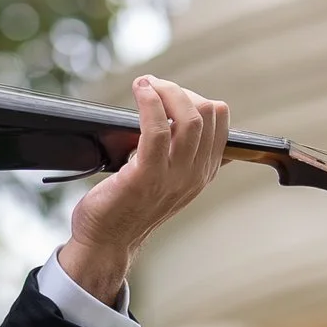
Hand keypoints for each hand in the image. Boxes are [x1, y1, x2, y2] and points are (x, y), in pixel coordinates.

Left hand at [57, 74, 229, 303]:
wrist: (107, 241)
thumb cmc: (129, 206)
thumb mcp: (168, 181)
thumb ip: (183, 157)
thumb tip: (190, 124)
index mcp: (203, 173)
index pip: (219, 120)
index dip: (193, 97)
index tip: (168, 93)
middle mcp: (194, 174)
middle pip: (208, 113)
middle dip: (179, 90)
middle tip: (153, 87)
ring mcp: (173, 177)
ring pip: (189, 118)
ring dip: (166, 91)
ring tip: (145, 85)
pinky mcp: (146, 176)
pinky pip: (156, 129)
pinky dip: (149, 102)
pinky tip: (140, 91)